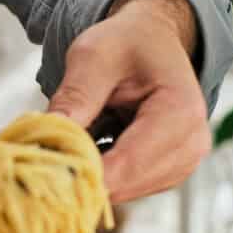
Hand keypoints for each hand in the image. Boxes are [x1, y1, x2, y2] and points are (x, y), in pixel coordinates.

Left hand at [47, 0, 209, 203]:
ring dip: (90, 173)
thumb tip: (49, 138)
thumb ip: (76, 95)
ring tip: (68, 141)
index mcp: (181, 112)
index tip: (42, 172)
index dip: (83, 172)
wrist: (152, 41)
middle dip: (81, 173)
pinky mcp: (167, 174)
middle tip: (41, 156)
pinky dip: (101, 172)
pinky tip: (88, 146)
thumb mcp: (94, 56)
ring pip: (122, 191)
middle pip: (125, 184)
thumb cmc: (126, 43)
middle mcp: (191, 146)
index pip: (128, 162)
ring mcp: (182, 165)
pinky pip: (126, 187)